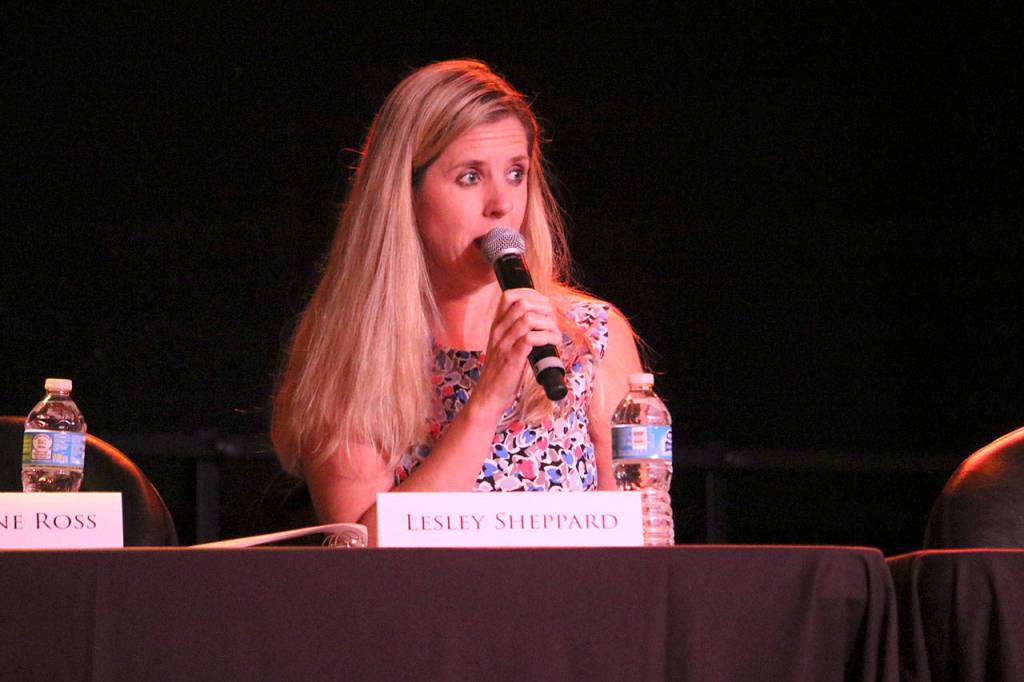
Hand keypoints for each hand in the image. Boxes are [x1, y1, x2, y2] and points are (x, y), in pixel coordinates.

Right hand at [472, 289, 561, 417]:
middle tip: (553, 322)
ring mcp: (504, 345)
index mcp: (496, 326)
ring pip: (528, 319)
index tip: (545, 306)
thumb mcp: (504, 346)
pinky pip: (530, 339)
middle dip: (544, 309)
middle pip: (522, 303)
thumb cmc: (500, 373)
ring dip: (548, 324)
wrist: (488, 396)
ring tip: (555, 335)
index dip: (532, 295)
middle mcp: (498, 332)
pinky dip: (546, 338)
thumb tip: (541, 321)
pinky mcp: (512, 360)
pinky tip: (552, 344)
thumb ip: (516, 332)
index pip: (509, 296)